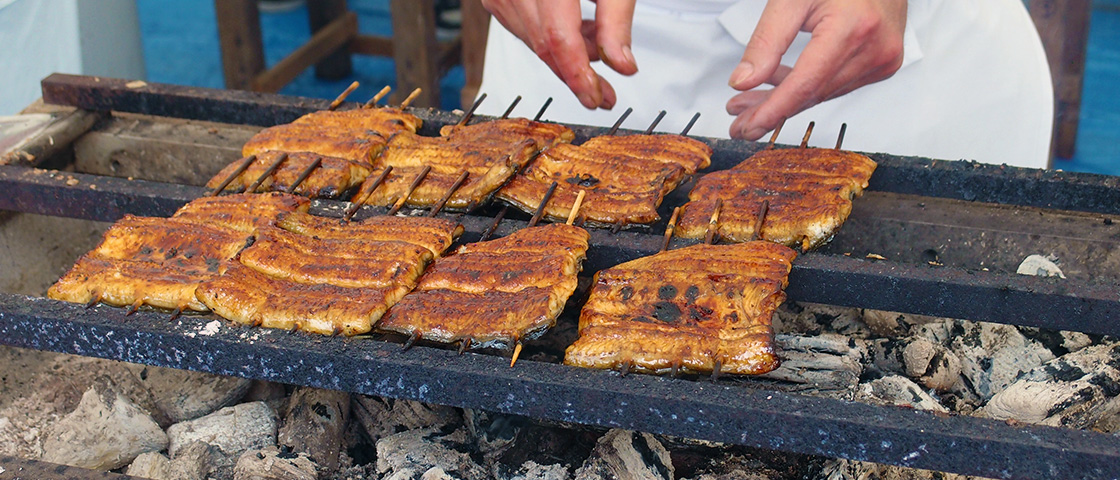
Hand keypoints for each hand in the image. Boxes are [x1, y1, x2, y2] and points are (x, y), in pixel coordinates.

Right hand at [480, 0, 637, 108]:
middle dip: (576, 73)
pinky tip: (576, 31)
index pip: (557, 40)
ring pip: (532, 41)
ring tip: (598, 46)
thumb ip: (615, 19)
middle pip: (543, 46)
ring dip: (567, 53)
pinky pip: (522, 28)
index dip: (578, 75)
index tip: (596, 97)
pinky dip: (551, 36)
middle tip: (605, 92)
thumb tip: (622, 65)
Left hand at [726, 0, 906, 139]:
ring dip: (786, 100)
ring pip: (823, 93)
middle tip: (740, 121)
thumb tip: (744, 81)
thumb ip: (767, 41)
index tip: (748, 127)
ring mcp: (883, 58)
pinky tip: (780, 84)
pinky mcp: (884, 62)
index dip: (773, 110)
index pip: (806, 85)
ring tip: (751, 101)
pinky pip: (837, 84)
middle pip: (813, 94)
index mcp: (854, 28)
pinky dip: (808, 86)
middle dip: (772, 110)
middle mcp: (875, 48)